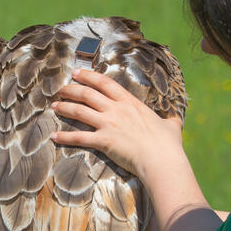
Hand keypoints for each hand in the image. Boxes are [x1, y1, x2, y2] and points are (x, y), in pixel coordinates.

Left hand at [51, 68, 183, 180]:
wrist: (161, 158)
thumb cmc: (167, 143)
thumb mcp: (171, 126)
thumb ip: (170, 120)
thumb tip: (176, 121)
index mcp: (130, 102)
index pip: (105, 83)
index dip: (89, 76)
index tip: (77, 73)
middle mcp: (116, 110)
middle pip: (88, 94)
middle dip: (71, 90)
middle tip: (61, 89)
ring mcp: (108, 124)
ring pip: (79, 111)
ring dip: (64, 107)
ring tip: (54, 106)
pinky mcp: (103, 141)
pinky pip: (79, 137)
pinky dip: (65, 137)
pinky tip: (54, 136)